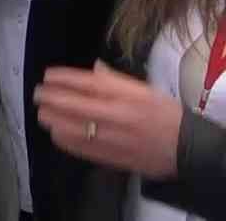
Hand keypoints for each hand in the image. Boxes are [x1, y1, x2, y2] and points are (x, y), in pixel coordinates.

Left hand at [35, 62, 180, 179]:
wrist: (187, 150)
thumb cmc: (167, 116)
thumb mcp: (145, 90)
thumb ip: (115, 80)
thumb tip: (94, 68)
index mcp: (126, 96)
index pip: (86, 83)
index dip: (62, 78)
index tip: (47, 75)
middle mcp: (116, 116)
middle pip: (72, 105)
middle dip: (50, 98)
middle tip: (38, 93)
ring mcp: (111, 138)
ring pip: (70, 128)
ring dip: (52, 118)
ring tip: (43, 112)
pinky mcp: (110, 157)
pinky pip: (78, 148)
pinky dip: (63, 139)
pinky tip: (56, 132)